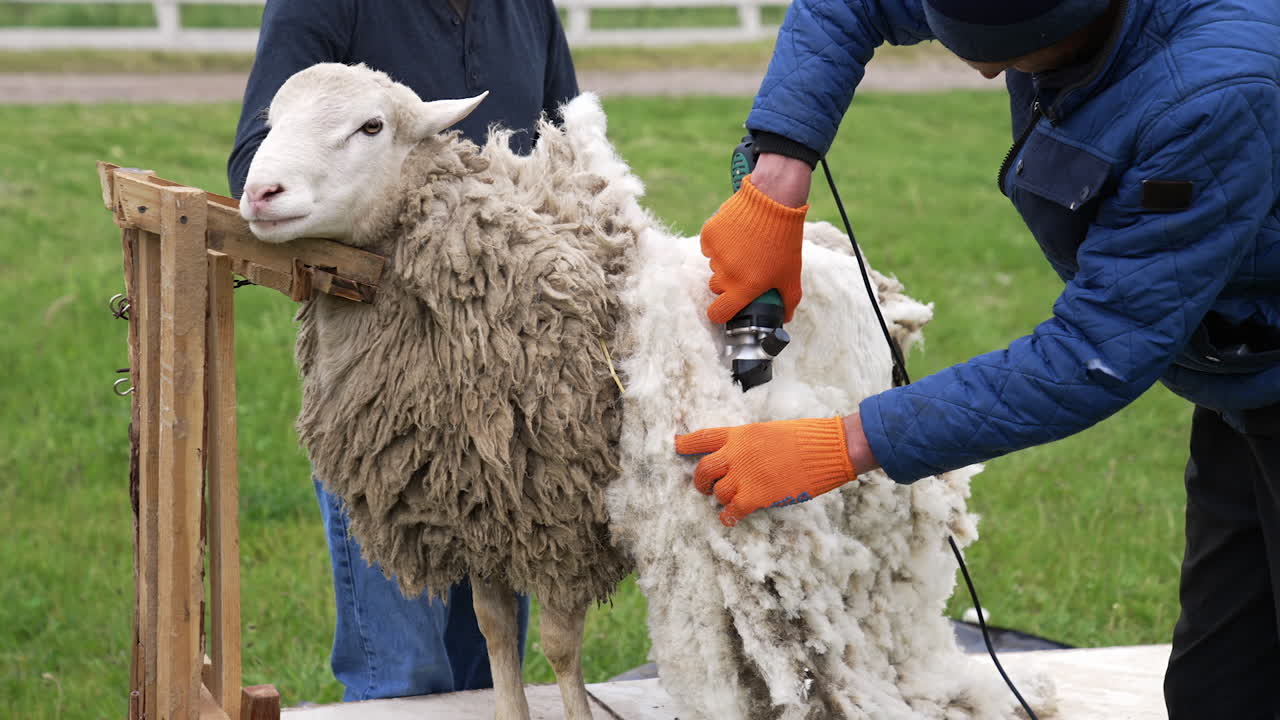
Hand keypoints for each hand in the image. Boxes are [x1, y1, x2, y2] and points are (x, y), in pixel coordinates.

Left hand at [675, 416, 858, 526]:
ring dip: (721, 498)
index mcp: (740, 434)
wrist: (828, 448)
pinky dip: (728, 516)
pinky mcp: (756, 496)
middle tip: (703, 488)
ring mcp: (744, 476)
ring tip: (729, 501)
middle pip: (703, 470)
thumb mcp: (770, 431)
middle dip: (699, 482)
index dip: (686, 443)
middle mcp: (736, 454)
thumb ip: (751, 444)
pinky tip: (730, 519)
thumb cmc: (806, 437)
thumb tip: (742, 457)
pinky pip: (732, 511)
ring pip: (717, 492)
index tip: (676, 446)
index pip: (703, 437)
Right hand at [700, 156, 810, 322]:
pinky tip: (736, 235)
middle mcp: (726, 273)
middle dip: (728, 283)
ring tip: (745, 247)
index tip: (725, 309)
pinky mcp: (709, 235)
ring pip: (713, 266)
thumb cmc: (784, 240)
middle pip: (717, 288)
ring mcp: (716, 254)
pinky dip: (719, 244)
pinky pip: (709, 247)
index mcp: (744, 287)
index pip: (718, 313)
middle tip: (746, 269)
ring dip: (725, 261)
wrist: (773, 200)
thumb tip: (786, 317)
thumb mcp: (792, 274)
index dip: (720, 315)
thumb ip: (789, 301)